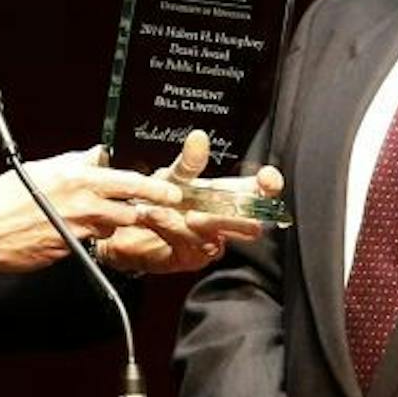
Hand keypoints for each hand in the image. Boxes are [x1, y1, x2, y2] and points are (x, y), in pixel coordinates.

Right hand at [0, 147, 181, 272]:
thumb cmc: (1, 198)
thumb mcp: (40, 168)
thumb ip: (73, 163)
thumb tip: (94, 156)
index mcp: (78, 180)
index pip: (131, 183)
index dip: (156, 189)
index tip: (172, 193)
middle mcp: (83, 206)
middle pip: (129, 211)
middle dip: (134, 210)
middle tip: (133, 207)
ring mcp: (77, 231)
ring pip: (110, 227)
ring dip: (106, 223)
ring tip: (83, 215)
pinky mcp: (69, 251)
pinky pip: (86, 241)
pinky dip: (83, 235)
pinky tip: (63, 228)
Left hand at [93, 130, 275, 274]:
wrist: (128, 226)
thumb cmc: (159, 200)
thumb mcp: (173, 177)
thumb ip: (189, 163)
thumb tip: (198, 138)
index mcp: (229, 198)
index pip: (261, 195)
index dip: (269, 188)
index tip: (266, 179)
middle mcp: (224, 223)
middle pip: (251, 226)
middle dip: (237, 217)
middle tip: (219, 205)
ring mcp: (209, 243)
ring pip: (216, 237)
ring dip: (193, 221)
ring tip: (167, 208)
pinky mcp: (189, 258)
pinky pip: (186, 244)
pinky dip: (168, 227)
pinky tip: (153, 216)